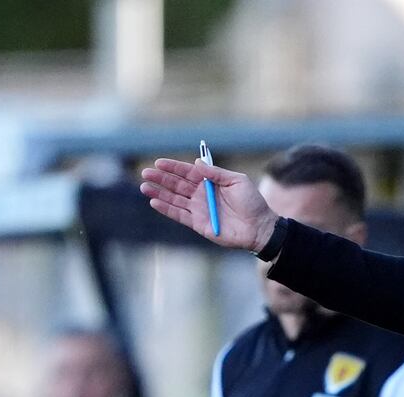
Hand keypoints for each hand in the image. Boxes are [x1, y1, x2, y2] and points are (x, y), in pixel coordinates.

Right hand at [140, 159, 278, 251]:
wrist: (259, 227)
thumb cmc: (252, 202)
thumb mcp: (237, 180)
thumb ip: (216, 173)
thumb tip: (197, 162)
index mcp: (210, 182)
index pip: (188, 172)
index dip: (173, 167)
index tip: (159, 162)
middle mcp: (202, 195)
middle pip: (177, 185)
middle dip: (161, 178)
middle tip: (146, 172)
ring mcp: (199, 209)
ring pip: (174, 199)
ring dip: (159, 193)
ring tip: (144, 186)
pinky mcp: (198, 224)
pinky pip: (179, 215)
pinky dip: (167, 209)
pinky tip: (154, 202)